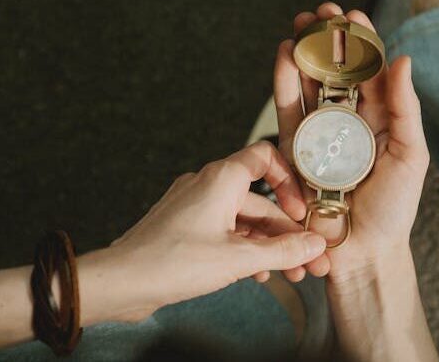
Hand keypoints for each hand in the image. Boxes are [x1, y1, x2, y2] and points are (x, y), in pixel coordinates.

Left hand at [107, 141, 325, 320]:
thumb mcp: (238, 258)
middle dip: (287, 233)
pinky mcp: (188, 224)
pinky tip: (257, 273)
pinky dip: (244, 248)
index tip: (301, 211)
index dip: (289, 180)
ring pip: (244, 219)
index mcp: (221, 178)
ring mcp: (196, 204)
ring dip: (268, 245)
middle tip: (309, 260)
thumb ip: (282, 251)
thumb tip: (314, 245)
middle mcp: (209, 184)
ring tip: (290, 273)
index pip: (265, 158)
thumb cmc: (172, 261)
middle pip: (260, 201)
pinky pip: (226, 230)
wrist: (124, 281)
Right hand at [273, 1, 429, 282]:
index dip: (360, 41)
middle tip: (320, 12)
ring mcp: (318, 131)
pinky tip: (285, 56)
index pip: (369, 71)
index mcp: (378, 118)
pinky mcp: (295, 146)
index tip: (353, 14)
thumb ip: (405, 108)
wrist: (360, 248)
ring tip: (300, 26)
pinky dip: (284, 81)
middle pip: (334, 71)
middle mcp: (346, 120)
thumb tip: (403, 60)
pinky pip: (288, 109)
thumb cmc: (392, 207)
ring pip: (308, 84)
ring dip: (303, 52)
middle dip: (326, 40)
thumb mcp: (409, 155)